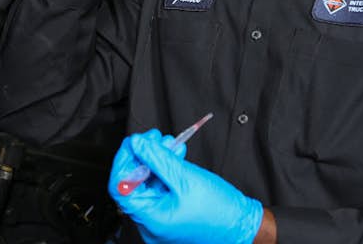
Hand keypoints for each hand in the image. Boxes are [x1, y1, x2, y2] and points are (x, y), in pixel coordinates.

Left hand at [109, 130, 263, 243]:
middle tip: (155, 138)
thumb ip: (158, 158)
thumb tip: (137, 144)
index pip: (120, 187)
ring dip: (157, 159)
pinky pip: (161, 188)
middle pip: (134, 183)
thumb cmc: (219, 209)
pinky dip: (166, 169)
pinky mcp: (171, 211)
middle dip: (145, 156)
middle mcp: (152, 222)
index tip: (134, 142)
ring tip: (171, 144)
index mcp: (151, 219)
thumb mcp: (186, 177)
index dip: (124, 160)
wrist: (242, 224)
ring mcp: (161, 218)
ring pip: (149, 183)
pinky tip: (176, 156)